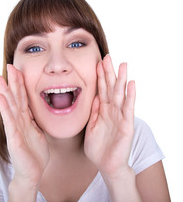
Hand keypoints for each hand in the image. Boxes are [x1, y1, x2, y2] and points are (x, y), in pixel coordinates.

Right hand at [0, 64, 48, 187]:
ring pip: (10, 106)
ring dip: (5, 92)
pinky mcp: (14, 138)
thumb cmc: (34, 152)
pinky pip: (10, 121)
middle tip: (9, 66)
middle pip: (16, 98)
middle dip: (13, 82)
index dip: (21, 84)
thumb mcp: (37, 131)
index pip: (23, 97)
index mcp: (26, 119)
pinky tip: (1, 98)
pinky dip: (5, 108)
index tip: (19, 69)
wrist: (32, 172)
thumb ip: (33, 119)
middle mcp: (19, 121)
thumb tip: (34, 108)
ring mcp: (15, 128)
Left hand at [84, 55, 135, 179]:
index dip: (99, 77)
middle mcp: (112, 111)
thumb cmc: (99, 148)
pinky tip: (131, 84)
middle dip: (109, 73)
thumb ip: (94, 112)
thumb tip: (93, 97)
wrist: (107, 166)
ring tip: (123, 65)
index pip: (101, 90)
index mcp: (102, 111)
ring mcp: (120, 116)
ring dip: (121, 79)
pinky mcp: (127, 125)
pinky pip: (128, 108)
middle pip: (110, 88)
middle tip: (108, 57)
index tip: (97, 63)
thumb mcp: (91, 127)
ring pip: (120, 94)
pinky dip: (130, 96)